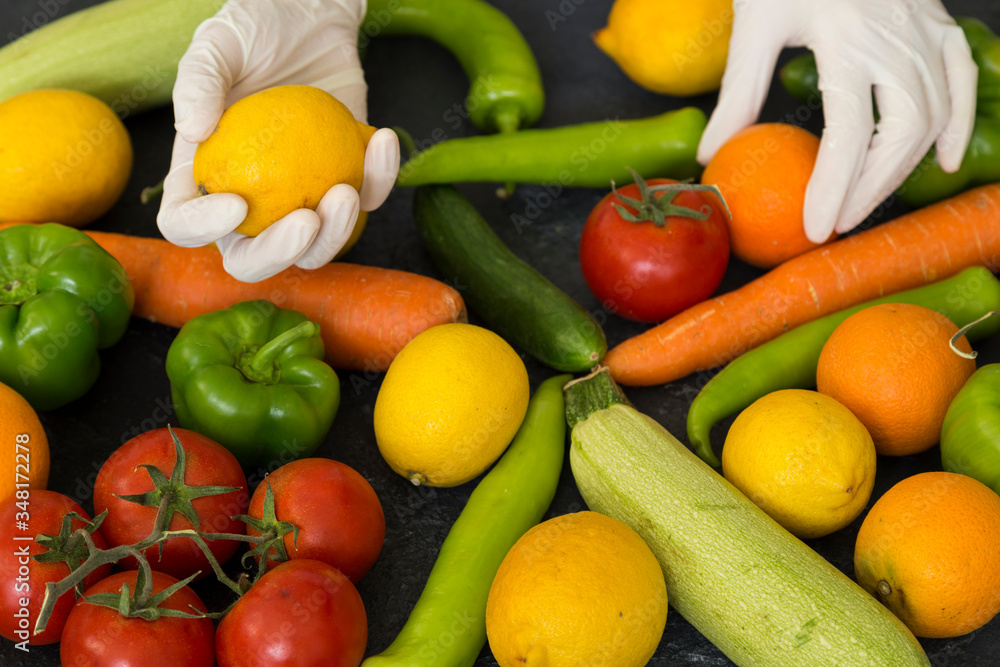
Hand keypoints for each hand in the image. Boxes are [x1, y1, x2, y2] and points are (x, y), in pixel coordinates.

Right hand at [157, 0, 399, 282]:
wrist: (312, 17)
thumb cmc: (255, 30)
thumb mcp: (218, 43)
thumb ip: (198, 81)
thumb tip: (191, 130)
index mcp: (203, 177)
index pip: (185, 223)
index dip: (203, 229)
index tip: (235, 204)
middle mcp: (249, 202)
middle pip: (251, 258)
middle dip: (280, 254)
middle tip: (306, 221)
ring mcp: (300, 200)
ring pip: (314, 249)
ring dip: (336, 234)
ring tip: (347, 191)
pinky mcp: (346, 183)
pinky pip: (367, 201)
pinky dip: (380, 179)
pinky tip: (383, 140)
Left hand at [697, 0, 977, 242]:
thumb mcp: (753, 24)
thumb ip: (738, 92)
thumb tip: (711, 154)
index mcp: (846, 38)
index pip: (849, 131)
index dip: (835, 187)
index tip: (817, 228)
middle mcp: (895, 37)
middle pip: (901, 132)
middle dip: (871, 188)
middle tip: (838, 222)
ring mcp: (924, 29)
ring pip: (934, 113)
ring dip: (903, 166)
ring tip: (867, 201)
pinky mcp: (938, 23)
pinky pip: (961, 79)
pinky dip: (957, 123)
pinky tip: (944, 159)